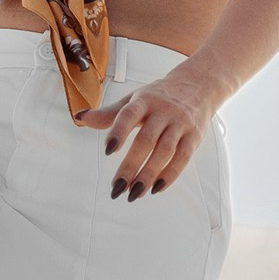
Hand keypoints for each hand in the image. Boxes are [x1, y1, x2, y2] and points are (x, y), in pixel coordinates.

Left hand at [74, 66, 223, 196]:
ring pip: (165, 151)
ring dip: (149, 174)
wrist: (197, 86)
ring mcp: (180, 124)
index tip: (108, 151)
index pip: (130, 115)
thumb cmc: (159, 96)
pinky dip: (170, 174)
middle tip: (117, 187)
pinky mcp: (194, 136)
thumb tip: (81, 118)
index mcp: (144, 101)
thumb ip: (109, 114)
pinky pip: (183, 157)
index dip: (119, 131)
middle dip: (131, 165)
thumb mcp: (133, 100)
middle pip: (147, 140)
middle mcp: (163, 111)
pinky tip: (156, 188)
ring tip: (134, 193)